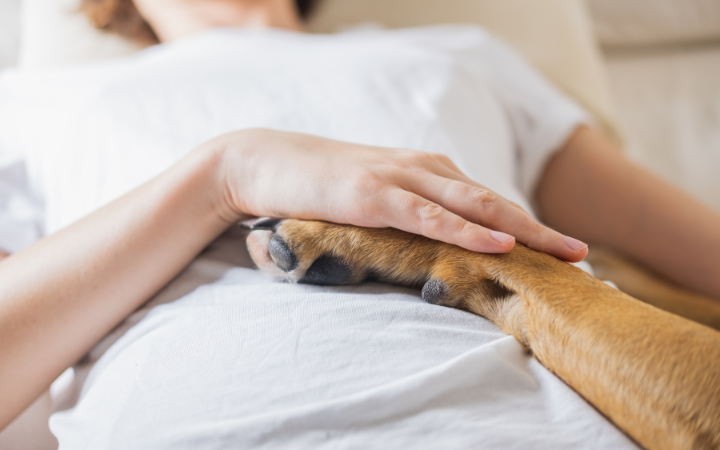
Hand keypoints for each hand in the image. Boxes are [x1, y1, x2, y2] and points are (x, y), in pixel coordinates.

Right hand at [211, 129, 587, 261]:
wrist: (265, 161)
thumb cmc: (321, 186)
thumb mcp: (375, 202)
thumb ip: (407, 219)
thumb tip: (434, 252)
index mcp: (427, 172)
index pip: (487, 203)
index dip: (528, 229)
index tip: (560, 255)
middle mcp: (423, 170)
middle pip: (495, 203)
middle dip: (542, 231)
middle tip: (583, 257)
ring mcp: (399, 179)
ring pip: (474, 206)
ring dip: (522, 231)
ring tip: (564, 254)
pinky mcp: (373, 195)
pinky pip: (428, 215)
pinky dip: (466, 230)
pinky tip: (498, 244)